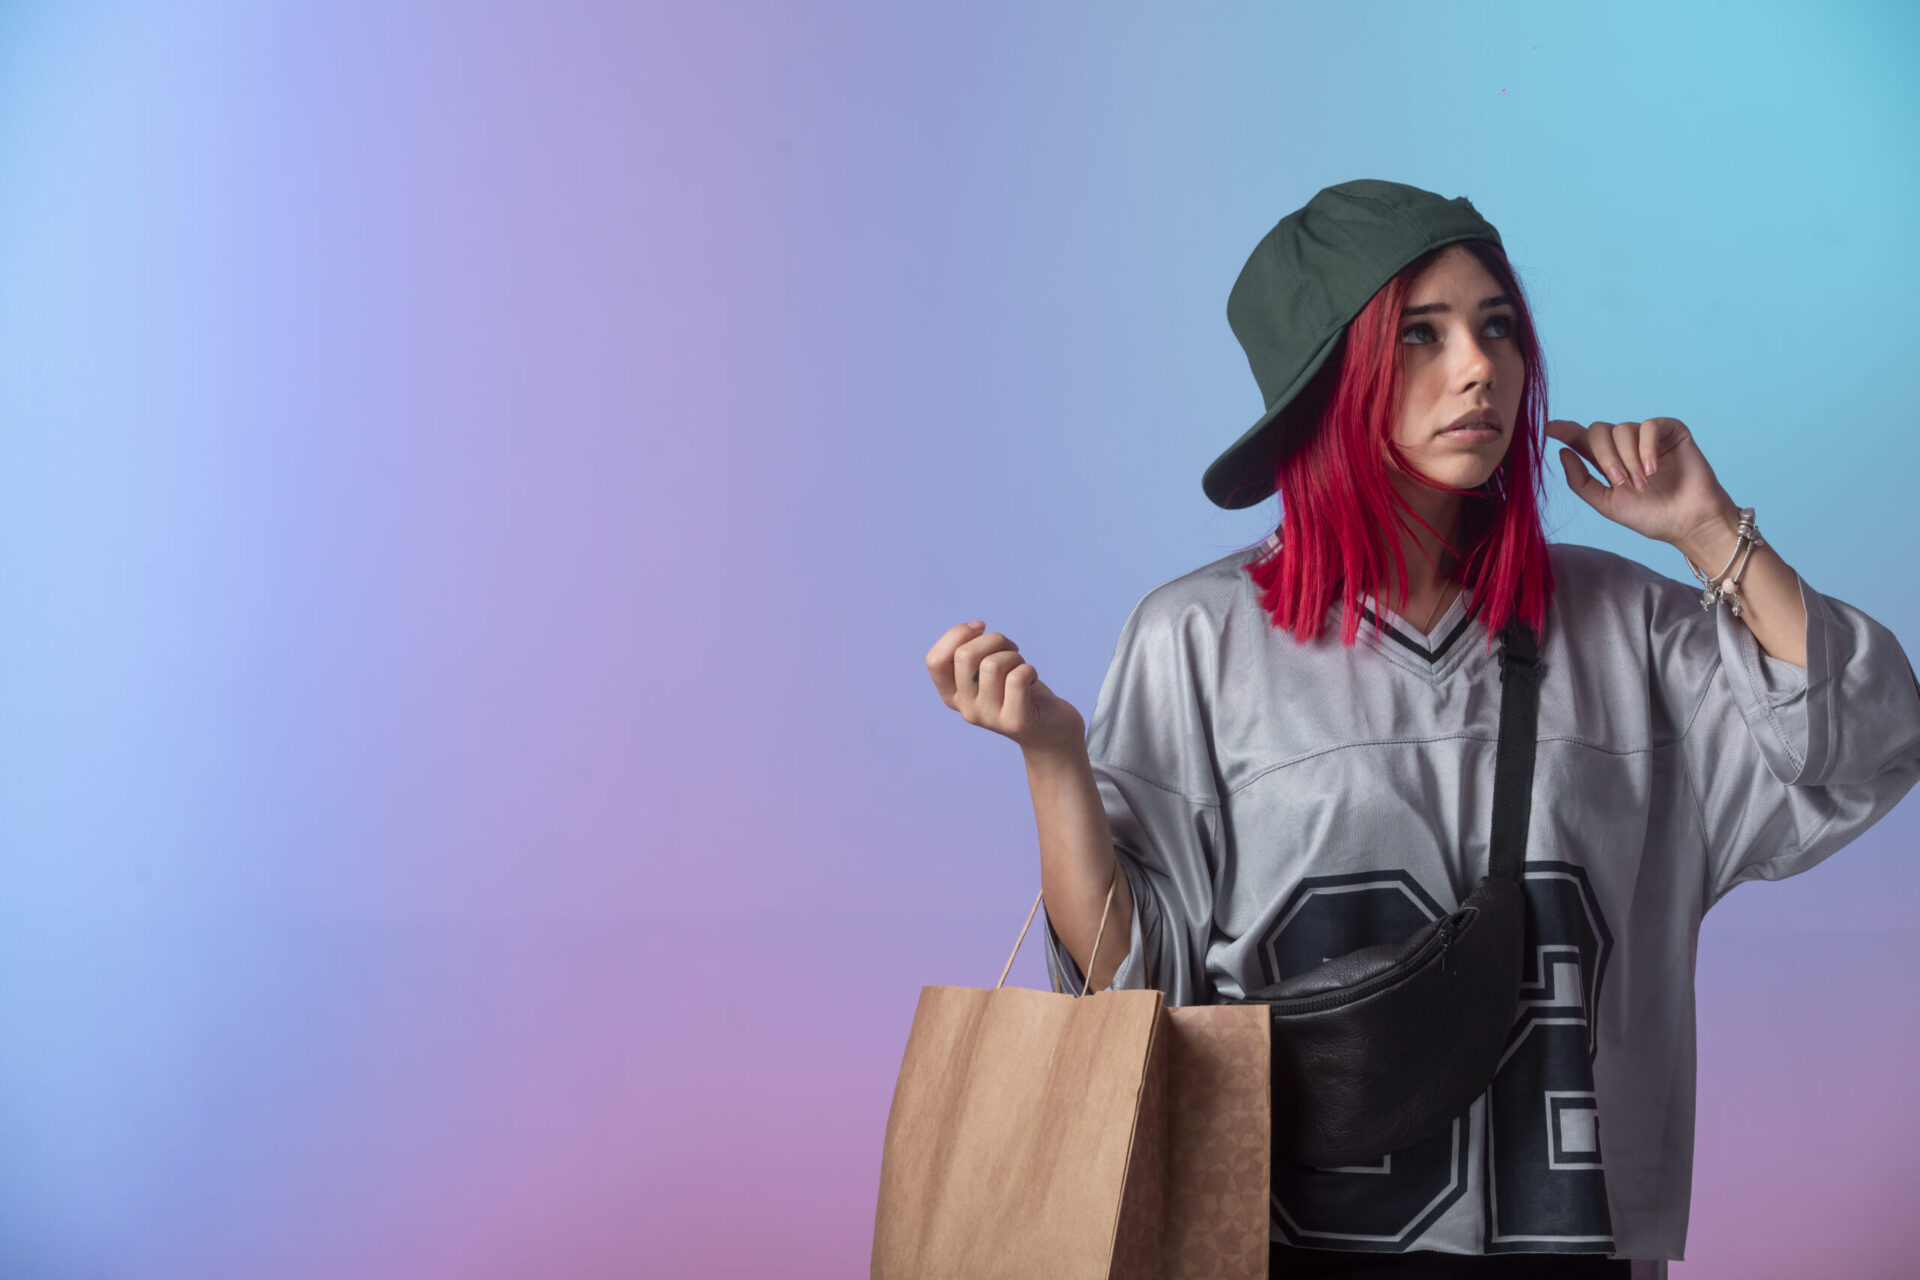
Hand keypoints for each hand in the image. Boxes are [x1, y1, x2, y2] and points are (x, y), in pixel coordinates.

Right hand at [925, 620, 1086, 755]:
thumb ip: (972, 653)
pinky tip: (1032, 679)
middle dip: (993, 639)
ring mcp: (988, 718)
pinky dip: (1029, 669)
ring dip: (1013, 656)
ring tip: (1021, 666)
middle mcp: (965, 708)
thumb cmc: (1016, 689)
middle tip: (1010, 649)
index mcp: (952, 694)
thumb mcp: (987, 670)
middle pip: (964, 656)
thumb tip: (976, 628)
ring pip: (992, 665)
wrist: (1049, 729)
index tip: (980, 627)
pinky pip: (1017, 678)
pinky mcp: (1015, 721)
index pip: (934, 661)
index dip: (956, 634)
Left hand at [1545, 417, 1740, 548]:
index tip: (1548, 428)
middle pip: (1598, 430)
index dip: (1565, 430)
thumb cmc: (1650, 515)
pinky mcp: (1670, 431)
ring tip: (1643, 484)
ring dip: (1628, 459)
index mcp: (1606, 461)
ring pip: (1622, 430)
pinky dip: (1646, 448)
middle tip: (1619, 482)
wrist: (1687, 522)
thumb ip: (1581, 481)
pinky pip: (1649, 426)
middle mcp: (1624, 445)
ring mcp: (1647, 437)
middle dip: (1604, 456)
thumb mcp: (1606, 503)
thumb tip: (1563, 452)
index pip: (1581, 439)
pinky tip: (1653, 469)